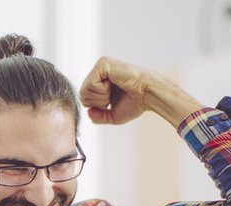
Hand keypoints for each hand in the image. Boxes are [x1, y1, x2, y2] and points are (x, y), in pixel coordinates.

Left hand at [79, 57, 201, 127]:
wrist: (148, 95)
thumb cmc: (135, 103)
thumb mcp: (113, 115)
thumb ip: (98, 117)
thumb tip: (88, 112)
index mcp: (101, 81)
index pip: (85, 98)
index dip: (97, 106)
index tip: (112, 101)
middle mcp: (100, 72)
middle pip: (82, 95)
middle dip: (98, 102)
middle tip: (114, 96)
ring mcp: (101, 66)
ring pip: (84, 90)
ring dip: (101, 97)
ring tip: (115, 90)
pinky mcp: (103, 64)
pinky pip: (90, 84)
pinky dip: (102, 90)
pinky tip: (114, 84)